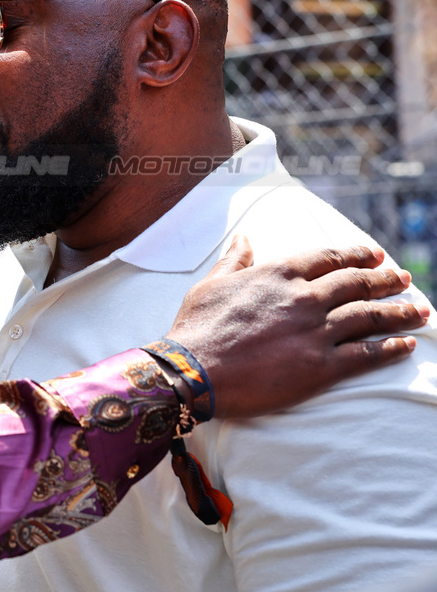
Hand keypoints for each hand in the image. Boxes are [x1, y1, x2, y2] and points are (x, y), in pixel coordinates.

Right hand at [165, 236, 428, 418]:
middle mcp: (305, 298)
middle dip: (386, 279)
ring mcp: (316, 332)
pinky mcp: (322, 366)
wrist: (194, 370)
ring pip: (370, 316)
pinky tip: (407, 344)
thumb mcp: (212, 284)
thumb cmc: (197, 327)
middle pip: (357, 283)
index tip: (375, 255)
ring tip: (421, 309)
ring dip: (400, 311)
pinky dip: (392, 347)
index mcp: (278, 274)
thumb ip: (235, 260)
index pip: (329, 257)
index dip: (356, 254)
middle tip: (405, 279)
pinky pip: (368, 354)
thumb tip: (244, 237)